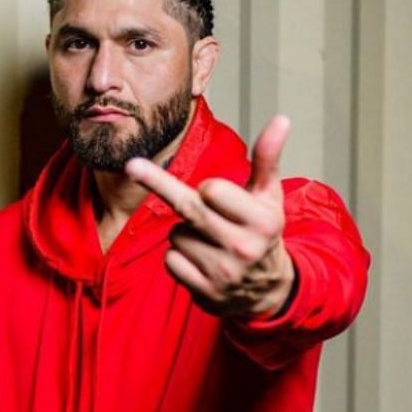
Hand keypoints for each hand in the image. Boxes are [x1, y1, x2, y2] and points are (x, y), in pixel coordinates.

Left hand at [126, 113, 296, 318]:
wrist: (267, 288)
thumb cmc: (262, 231)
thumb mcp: (269, 195)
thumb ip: (268, 158)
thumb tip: (280, 119)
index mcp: (263, 220)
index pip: (213, 191)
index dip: (209, 188)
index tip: (212, 191)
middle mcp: (244, 247)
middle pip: (188, 208)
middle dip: (157, 182)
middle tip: (131, 166)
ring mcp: (224, 272)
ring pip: (176, 235)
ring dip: (185, 233)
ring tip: (209, 240)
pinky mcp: (205, 292)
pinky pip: (170, 261)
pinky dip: (178, 258)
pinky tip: (199, 260)